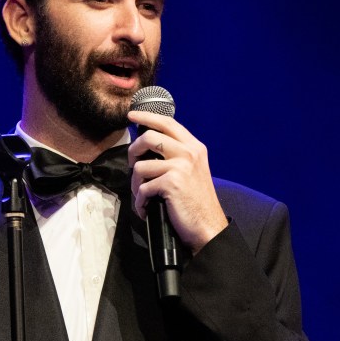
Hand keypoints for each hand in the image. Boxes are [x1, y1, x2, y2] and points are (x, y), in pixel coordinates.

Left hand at [127, 109, 227, 254]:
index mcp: (194, 147)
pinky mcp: (171, 183)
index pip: (167, 123)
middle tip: (132, 164)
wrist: (208, 226)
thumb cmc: (197, 202)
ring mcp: (181, 166)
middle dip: (133, 151)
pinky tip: (146, 208)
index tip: (132, 115)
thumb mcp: (193, 171)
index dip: (147, 117)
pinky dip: (140, 201)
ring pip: (141, 166)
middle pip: (149, 137)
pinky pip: (143, 188)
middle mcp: (189, 152)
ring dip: (136, 184)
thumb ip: (178, 155)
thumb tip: (149, 147)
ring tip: (142, 195)